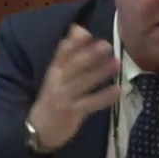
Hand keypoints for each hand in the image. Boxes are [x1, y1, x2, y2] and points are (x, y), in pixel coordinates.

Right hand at [27, 24, 120, 150]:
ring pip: (83, 83)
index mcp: (54, 70)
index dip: (73, 43)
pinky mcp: (72, 112)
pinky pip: (90, 103)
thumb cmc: (54, 98)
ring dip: (100, 72)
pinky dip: (104, 97)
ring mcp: (64, 98)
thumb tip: (79, 28)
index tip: (86, 33)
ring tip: (117, 63)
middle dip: (90, 55)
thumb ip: (69, 53)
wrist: (40, 129)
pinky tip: (119, 90)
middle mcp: (58, 82)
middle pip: (73, 66)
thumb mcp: (58, 75)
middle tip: (107, 45)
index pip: (62, 53)